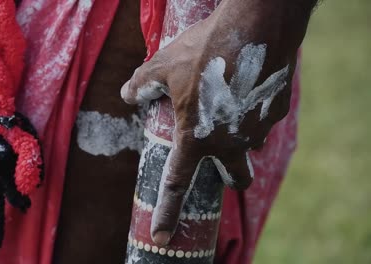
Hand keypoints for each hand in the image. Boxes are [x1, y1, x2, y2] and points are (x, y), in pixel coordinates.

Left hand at [121, 0, 313, 245]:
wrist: (256, 26)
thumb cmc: (204, 49)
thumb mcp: (162, 65)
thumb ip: (141, 85)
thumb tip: (127, 95)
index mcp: (196, 139)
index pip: (176, 185)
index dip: (167, 213)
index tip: (162, 237)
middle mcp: (230, 143)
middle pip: (236, 178)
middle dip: (231, 179)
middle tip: (224, 164)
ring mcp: (257, 129)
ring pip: (252, 147)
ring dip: (243, 140)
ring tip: (233, 112)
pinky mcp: (276, 111)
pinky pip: (264, 121)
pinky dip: (254, 114)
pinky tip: (247, 91)